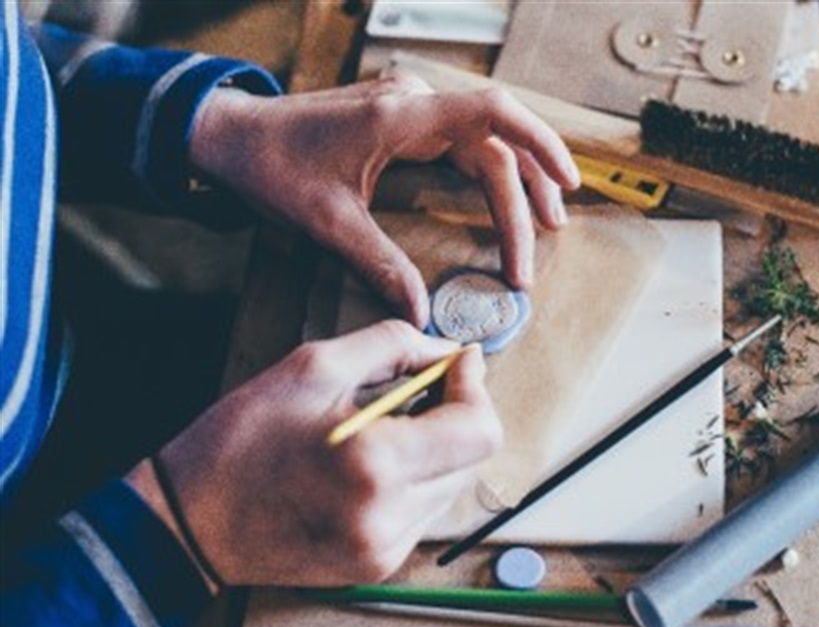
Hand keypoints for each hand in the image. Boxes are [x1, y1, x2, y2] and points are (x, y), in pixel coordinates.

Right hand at [126, 321, 501, 586]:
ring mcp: (385, 548)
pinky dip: (413, 480)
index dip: (473, 388)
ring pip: (453, 484)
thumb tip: (450, 350)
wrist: (188, 522)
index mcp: (376, 465)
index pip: (479, 430)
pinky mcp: (377, 564)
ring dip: (436, 448)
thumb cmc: (241, 440)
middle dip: (456, 414)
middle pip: (473, 457)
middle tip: (419, 388)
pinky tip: (371, 464)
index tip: (457, 362)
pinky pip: (424, 511)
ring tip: (385, 428)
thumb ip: (394, 347)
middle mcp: (389, 516)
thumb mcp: (312, 367)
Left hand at [187, 74, 579, 326]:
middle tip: (541, 246)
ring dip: (518, 182)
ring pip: (486, 142)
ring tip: (544, 225)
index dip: (538, 142)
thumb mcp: (326, 222)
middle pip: (495, 143)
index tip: (566, 181)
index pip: (491, 112)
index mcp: (400, 117)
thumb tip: (420, 311)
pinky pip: (465, 142)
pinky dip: (492, 171)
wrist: (233, 135)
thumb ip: (379, 264)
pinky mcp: (407, 121)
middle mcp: (414, 105)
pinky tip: (506, 198)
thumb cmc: (273, 166)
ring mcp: (412, 109)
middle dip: (525, 194)